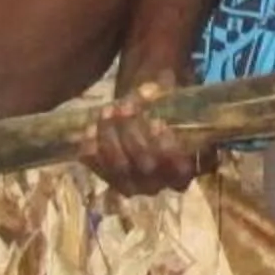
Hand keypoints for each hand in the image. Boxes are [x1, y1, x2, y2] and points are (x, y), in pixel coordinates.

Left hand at [76, 83, 209, 195]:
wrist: (139, 125)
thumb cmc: (162, 111)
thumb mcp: (167, 99)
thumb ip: (162, 94)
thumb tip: (148, 90)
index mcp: (182, 170)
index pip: (178, 169)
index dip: (167, 148)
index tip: (158, 122)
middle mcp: (158, 184)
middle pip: (145, 164)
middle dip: (132, 133)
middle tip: (125, 107)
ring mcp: (131, 185)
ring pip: (119, 166)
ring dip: (110, 135)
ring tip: (108, 110)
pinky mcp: (107, 179)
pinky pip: (97, 166)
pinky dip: (92, 145)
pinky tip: (92, 127)